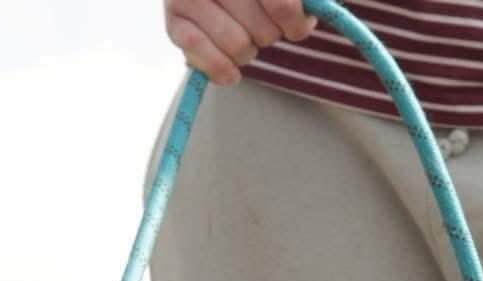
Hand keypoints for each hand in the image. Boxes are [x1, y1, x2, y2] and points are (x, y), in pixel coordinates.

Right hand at [164, 0, 316, 86]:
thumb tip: (309, 17)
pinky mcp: (172, 21)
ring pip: (239, 46)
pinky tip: (232, 72)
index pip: (281, 3)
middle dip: (270, 35)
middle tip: (263, 28)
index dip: (296, 21)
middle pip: (263, 29)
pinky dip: (224, 71)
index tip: (299, 26)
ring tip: (245, 40)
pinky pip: (204, 57)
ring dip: (249, 52)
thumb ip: (304, 0)